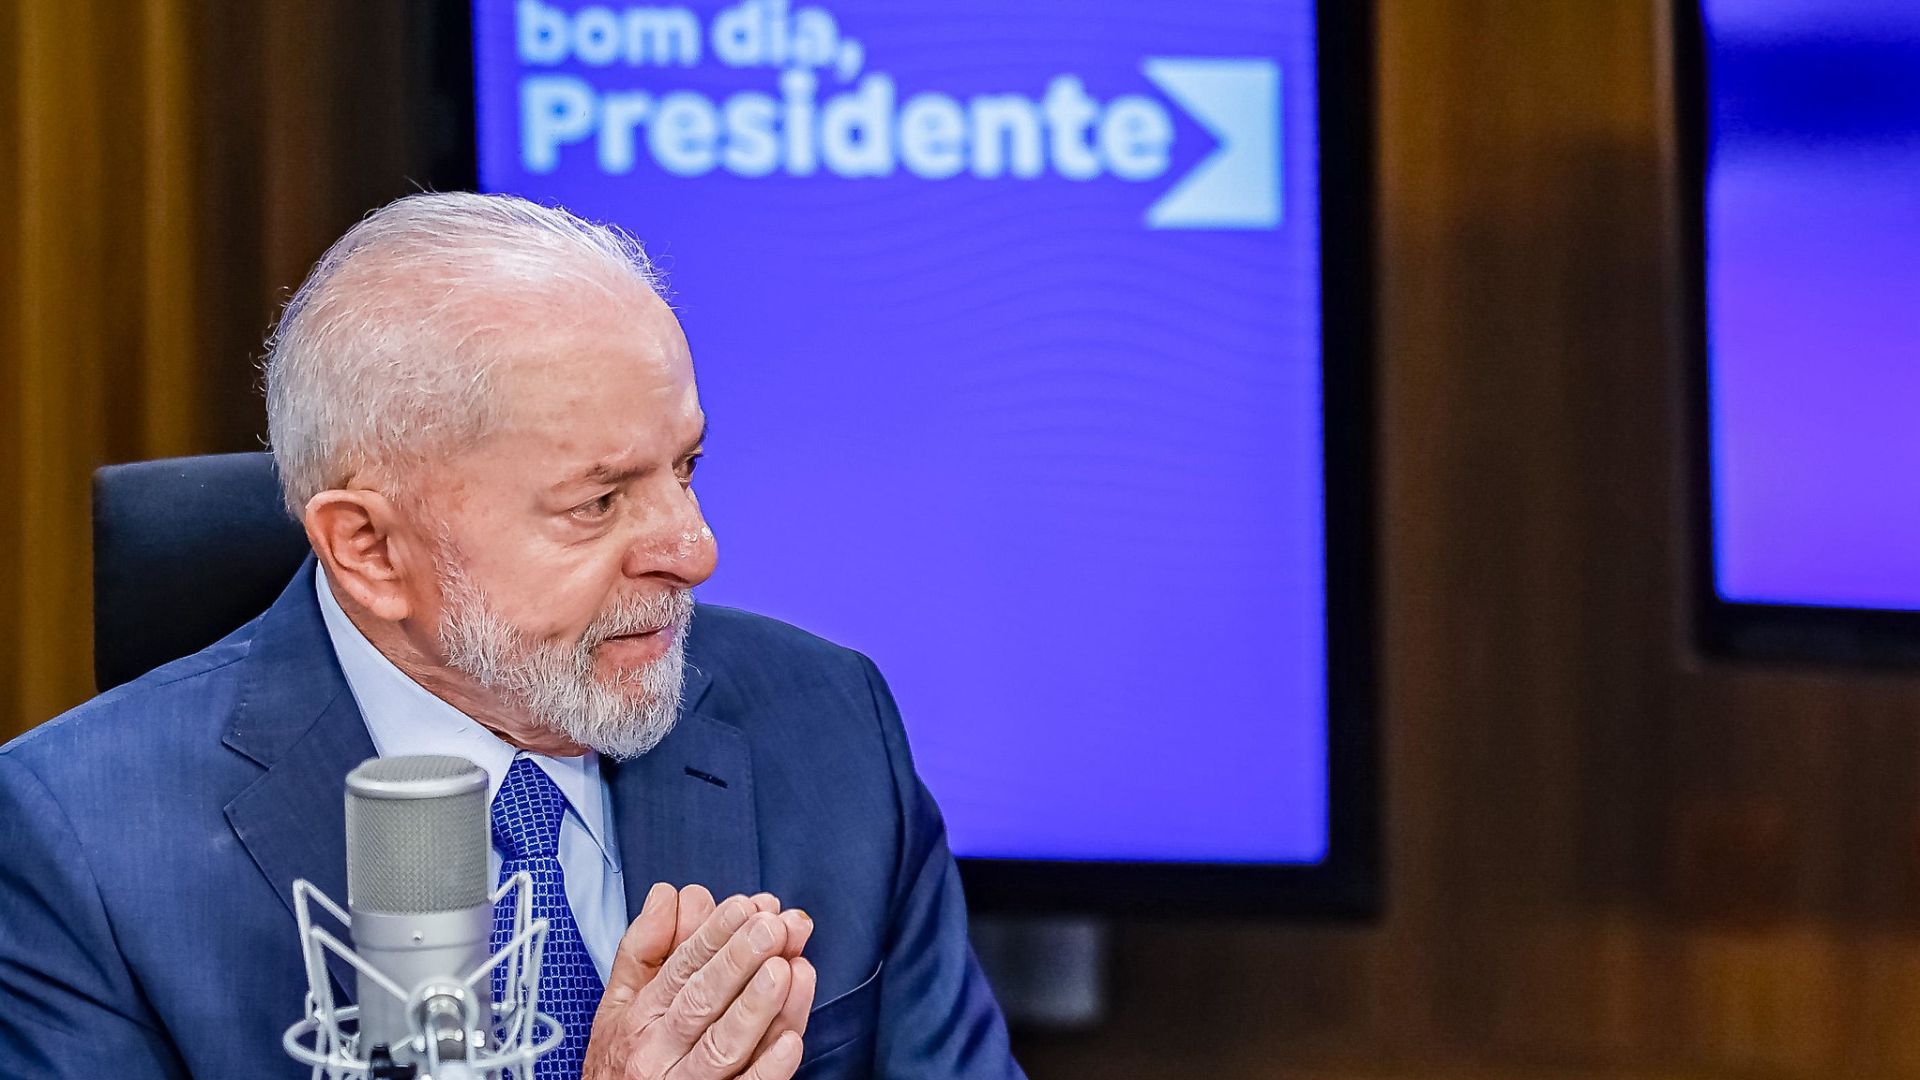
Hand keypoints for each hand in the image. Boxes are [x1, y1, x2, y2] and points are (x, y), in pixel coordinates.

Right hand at [582, 883, 816, 1078]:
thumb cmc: (620, 1062)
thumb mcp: (617, 1003)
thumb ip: (643, 947)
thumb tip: (668, 896)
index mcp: (640, 1016)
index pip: (680, 969)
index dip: (714, 935)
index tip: (744, 907)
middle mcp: (659, 1051)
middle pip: (702, 1001)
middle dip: (739, 960)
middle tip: (772, 927)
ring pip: (724, 1045)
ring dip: (757, 1005)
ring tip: (786, 968)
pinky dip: (768, 1068)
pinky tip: (791, 1039)